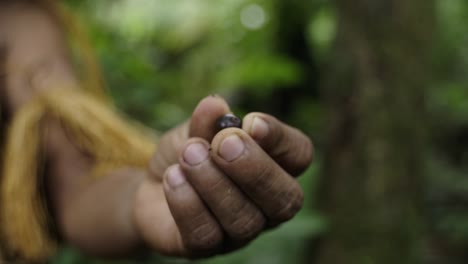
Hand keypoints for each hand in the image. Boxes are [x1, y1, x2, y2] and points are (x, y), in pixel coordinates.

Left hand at [133, 96, 312, 256]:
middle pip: (285, 199)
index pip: (299, 155)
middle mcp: (266, 204)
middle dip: (255, 169)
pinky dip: (188, 203)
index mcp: (275, 166)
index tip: (251, 121)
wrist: (153, 183)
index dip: (280, 139)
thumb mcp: (196, 129)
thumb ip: (207, 121)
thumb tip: (215, 105)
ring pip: (245, 219)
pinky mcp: (206, 247)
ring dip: (214, 183)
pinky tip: (173, 177)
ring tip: (189, 153)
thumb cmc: (188, 153)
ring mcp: (239, 231)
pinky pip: (207, 235)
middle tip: (223, 143)